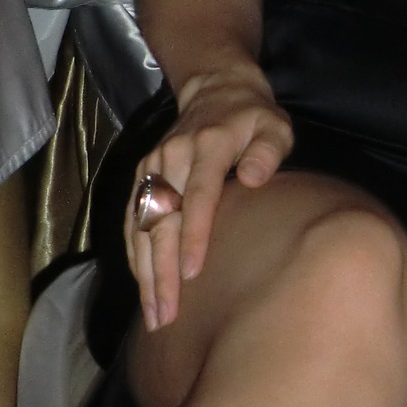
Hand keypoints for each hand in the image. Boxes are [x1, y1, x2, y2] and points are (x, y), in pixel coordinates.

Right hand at [124, 70, 292, 330]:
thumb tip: (255, 179)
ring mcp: (151, 168)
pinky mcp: (141, 177)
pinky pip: (133, 222)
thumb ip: (268, 151)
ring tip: (155, 316)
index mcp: (207, 146)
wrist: (215, 90)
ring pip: (142, 227)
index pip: (198, 196)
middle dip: (163, 272)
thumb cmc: (254, 119)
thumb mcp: (274, 126)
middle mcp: (171, 157)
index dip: (194, 236)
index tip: (192, 275)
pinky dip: (136, 257)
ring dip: (145, 274)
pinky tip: (143, 290)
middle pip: (163, 220)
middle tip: (168, 316)